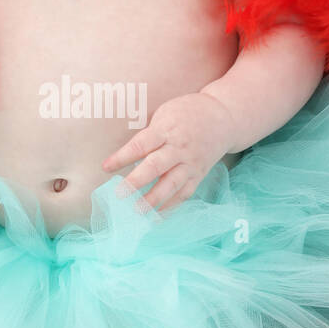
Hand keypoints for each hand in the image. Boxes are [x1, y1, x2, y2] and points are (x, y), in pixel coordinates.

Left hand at [101, 92, 235, 213]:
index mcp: (167, 130)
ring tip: (137, 211)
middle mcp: (179, 148)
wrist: (222, 117)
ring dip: (153, 199)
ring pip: (171, 184)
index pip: (141, 145)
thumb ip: (148, 135)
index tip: (106, 167)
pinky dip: (171, 205)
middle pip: (156, 166)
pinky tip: (157, 214)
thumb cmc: (186, 113)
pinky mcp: (199, 174)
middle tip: (119, 194)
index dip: (122, 157)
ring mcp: (190, 163)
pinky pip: (184, 192)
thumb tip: (125, 155)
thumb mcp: (165, 114)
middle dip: (136, 181)